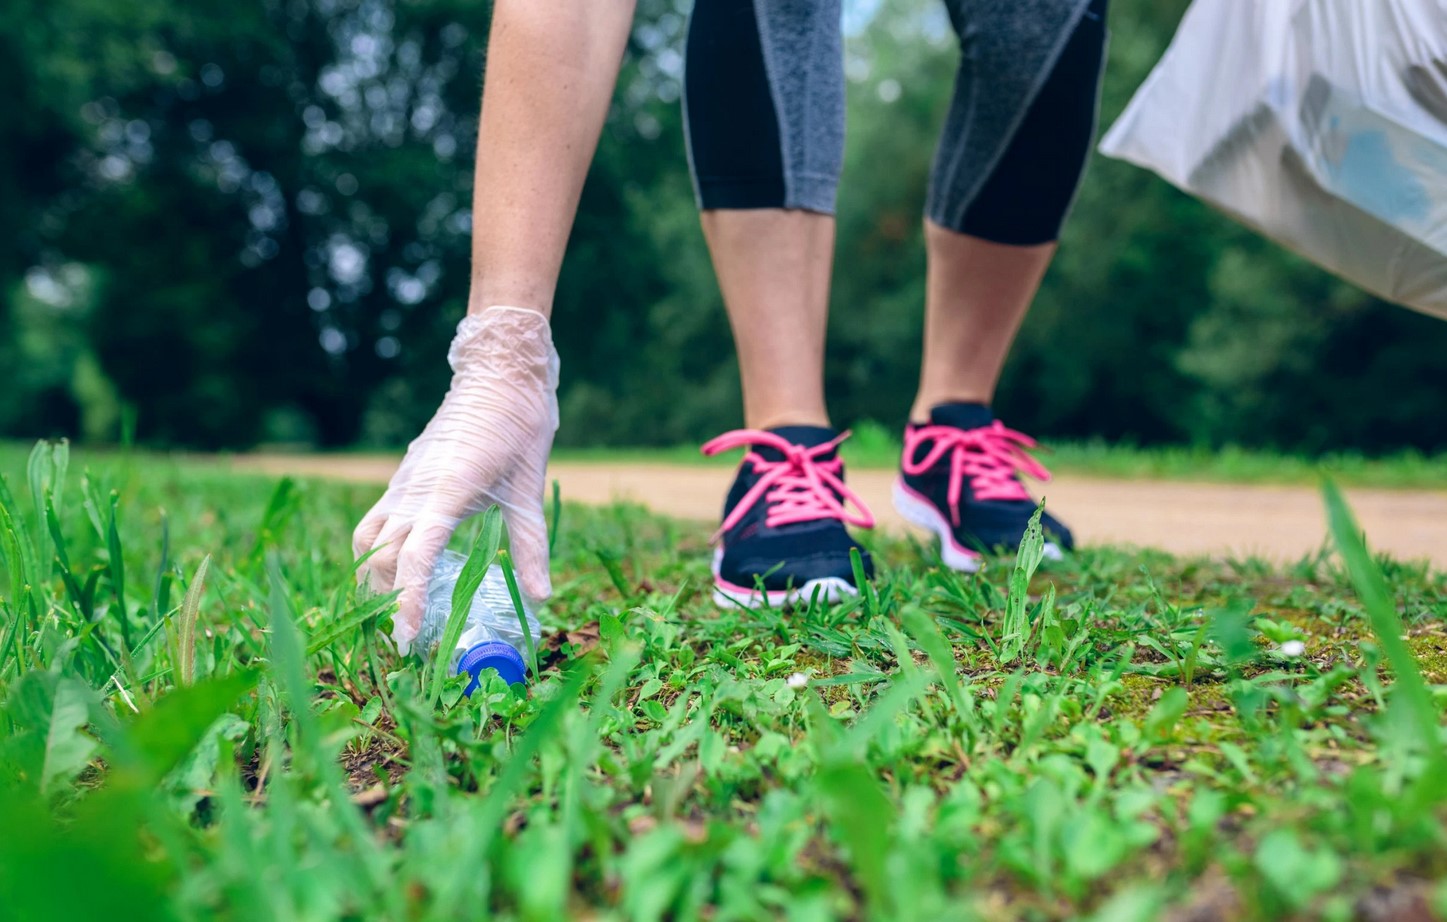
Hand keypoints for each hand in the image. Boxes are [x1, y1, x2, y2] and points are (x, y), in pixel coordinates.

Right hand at [352, 306, 558, 653]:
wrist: (499, 373)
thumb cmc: (520, 426)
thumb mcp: (530, 489)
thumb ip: (530, 546)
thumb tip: (542, 597)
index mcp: (445, 493)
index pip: (414, 559)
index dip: (407, 602)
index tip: (409, 638)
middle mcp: (414, 490)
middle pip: (380, 558)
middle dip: (386, 601)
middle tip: (407, 641)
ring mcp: (403, 481)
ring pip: (368, 540)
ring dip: (373, 578)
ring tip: (395, 611)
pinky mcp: (404, 477)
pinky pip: (376, 521)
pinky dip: (378, 552)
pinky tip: (401, 571)